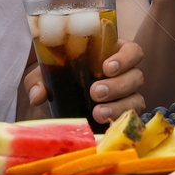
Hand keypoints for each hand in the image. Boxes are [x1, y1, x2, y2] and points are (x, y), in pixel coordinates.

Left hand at [20, 39, 146, 124]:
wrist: (57, 105)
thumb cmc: (58, 80)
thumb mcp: (44, 75)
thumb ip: (38, 79)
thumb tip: (38, 95)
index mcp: (111, 54)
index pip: (132, 51)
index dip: (125, 58)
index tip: (106, 67)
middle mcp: (125, 74)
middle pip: (136, 76)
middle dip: (117, 85)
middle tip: (95, 92)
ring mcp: (127, 96)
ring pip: (136, 98)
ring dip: (118, 105)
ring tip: (97, 112)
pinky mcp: (124, 115)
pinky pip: (131, 118)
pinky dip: (119, 120)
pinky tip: (104, 124)